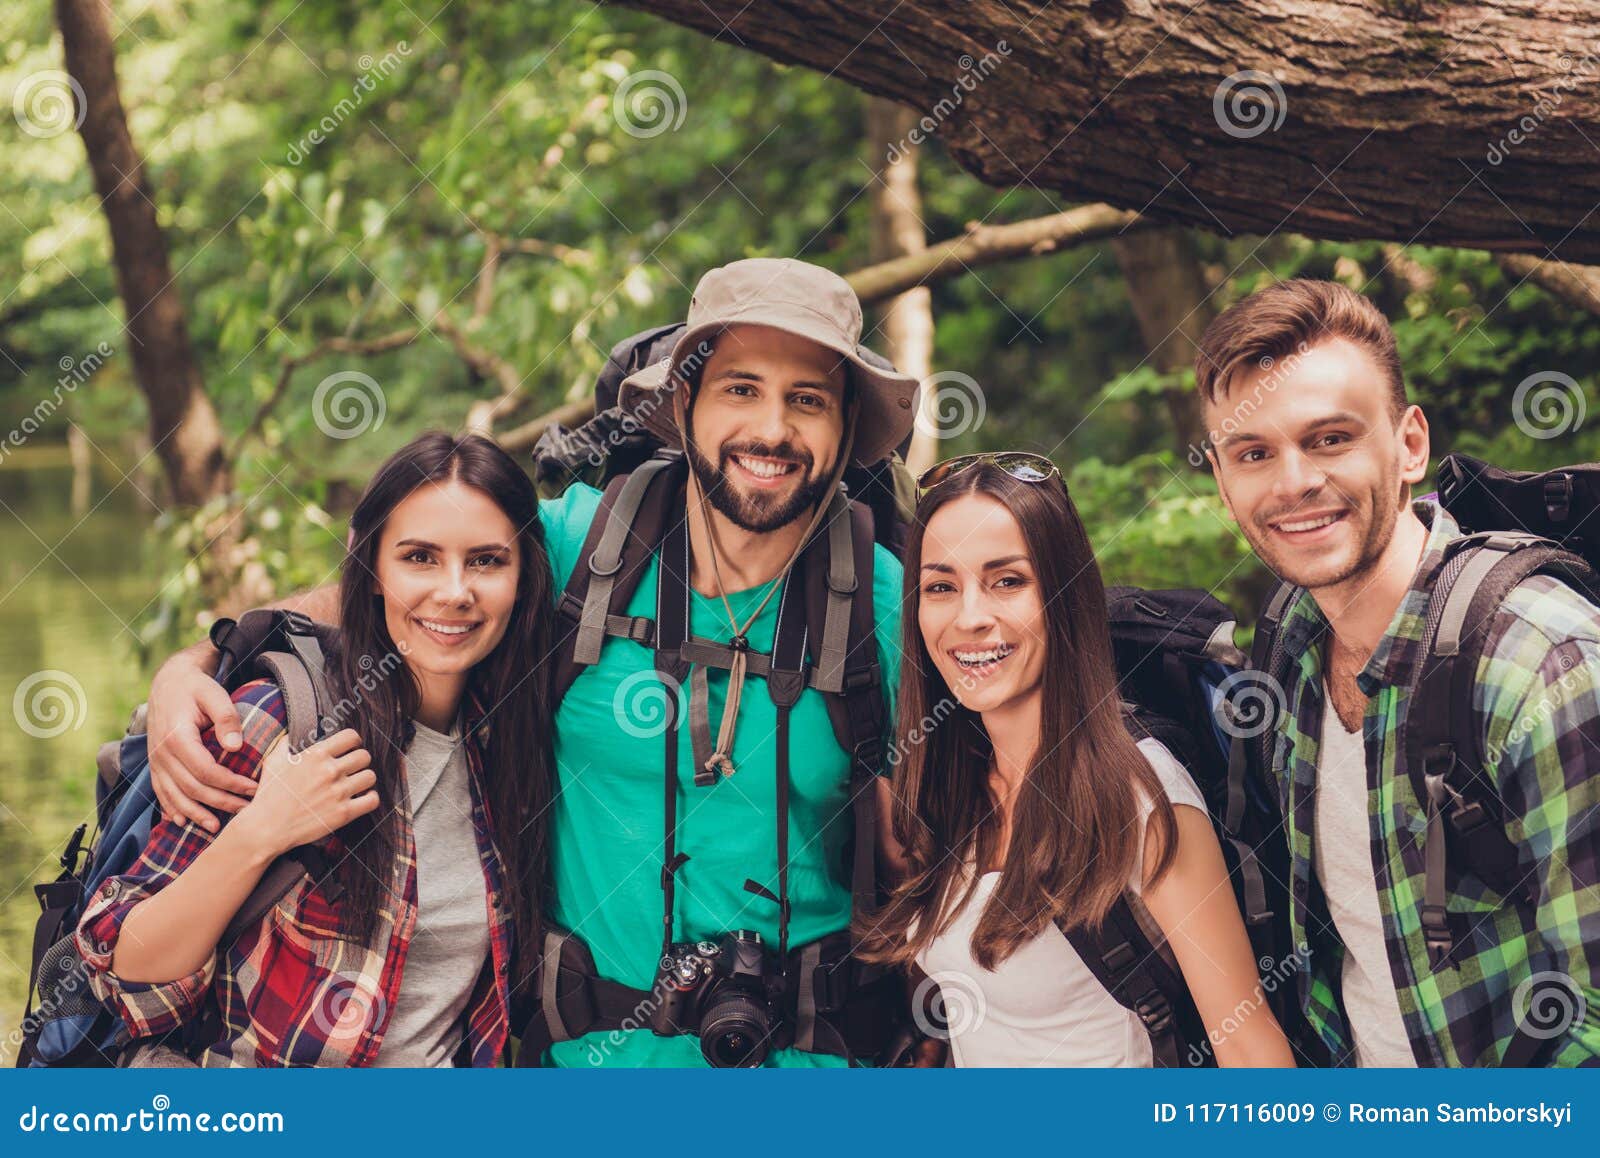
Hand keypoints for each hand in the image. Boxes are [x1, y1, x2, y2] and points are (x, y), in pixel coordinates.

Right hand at [147, 644, 256, 832]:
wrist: (168, 683)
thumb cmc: (195, 688)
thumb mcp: (214, 694)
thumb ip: (226, 717)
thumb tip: (235, 746)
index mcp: (177, 737)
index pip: (205, 770)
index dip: (230, 783)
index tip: (253, 788)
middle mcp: (161, 753)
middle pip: (192, 788)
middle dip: (220, 802)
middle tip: (245, 809)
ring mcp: (155, 761)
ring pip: (174, 796)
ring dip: (195, 813)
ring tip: (216, 827)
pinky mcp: (155, 765)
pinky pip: (160, 792)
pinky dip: (171, 808)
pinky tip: (183, 821)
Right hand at [233, 729, 377, 858]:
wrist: (267, 827)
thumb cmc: (269, 794)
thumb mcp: (274, 762)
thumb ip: (286, 744)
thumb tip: (292, 733)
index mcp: (316, 755)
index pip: (351, 737)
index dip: (353, 742)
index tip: (350, 748)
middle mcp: (330, 771)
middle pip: (364, 756)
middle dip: (359, 761)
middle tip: (352, 768)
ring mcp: (338, 792)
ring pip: (370, 777)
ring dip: (364, 780)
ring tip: (356, 784)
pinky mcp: (344, 813)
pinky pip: (372, 800)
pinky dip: (370, 798)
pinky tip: (362, 798)